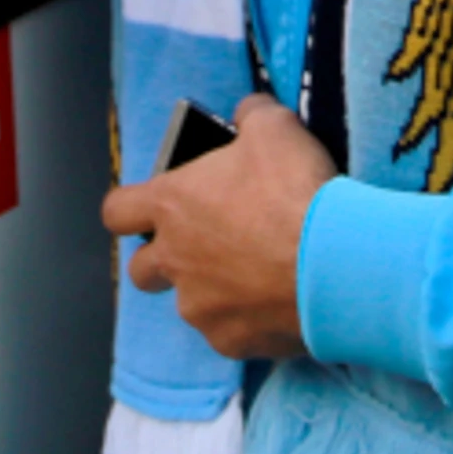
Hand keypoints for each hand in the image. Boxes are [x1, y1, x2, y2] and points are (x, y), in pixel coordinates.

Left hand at [101, 94, 333, 361]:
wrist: (335, 263)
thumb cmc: (295, 190)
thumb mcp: (275, 128)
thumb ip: (251, 116)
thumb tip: (246, 111)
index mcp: (172, 206)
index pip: (117, 211)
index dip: (129, 211)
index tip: (152, 211)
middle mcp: (174, 260)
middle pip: (142, 270)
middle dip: (165, 261)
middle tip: (207, 247)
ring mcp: (199, 307)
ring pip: (189, 303)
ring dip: (212, 290)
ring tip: (257, 276)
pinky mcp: (229, 341)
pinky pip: (228, 331)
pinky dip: (247, 319)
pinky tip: (279, 303)